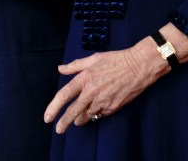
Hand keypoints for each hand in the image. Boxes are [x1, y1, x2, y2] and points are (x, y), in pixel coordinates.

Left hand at [43, 40, 165, 133]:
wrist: (139, 66)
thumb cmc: (116, 59)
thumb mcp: (94, 58)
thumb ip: (75, 66)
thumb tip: (60, 69)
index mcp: (84, 78)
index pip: (64, 96)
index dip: (53, 108)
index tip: (48, 117)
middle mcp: (91, 92)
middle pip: (73, 112)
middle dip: (64, 123)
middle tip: (59, 129)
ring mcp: (102, 101)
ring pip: (86, 116)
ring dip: (80, 120)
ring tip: (77, 121)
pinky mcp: (113, 107)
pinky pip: (100, 114)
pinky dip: (95, 114)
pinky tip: (95, 112)